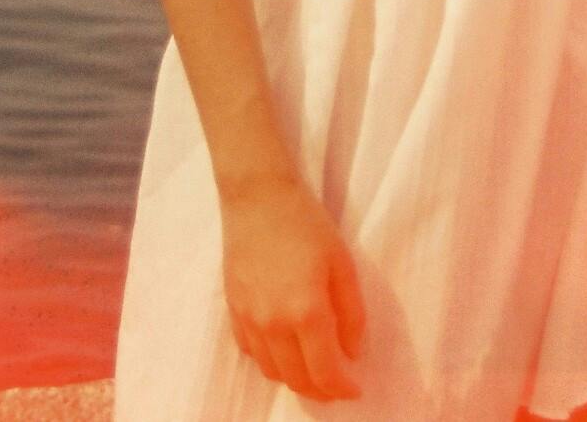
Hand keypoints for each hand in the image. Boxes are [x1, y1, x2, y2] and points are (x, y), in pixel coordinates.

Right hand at [222, 172, 367, 400]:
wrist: (258, 195)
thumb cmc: (307, 224)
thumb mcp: (342, 263)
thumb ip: (352, 313)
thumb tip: (352, 352)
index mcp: (306, 313)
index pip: (324, 373)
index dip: (342, 389)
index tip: (354, 390)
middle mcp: (274, 325)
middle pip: (297, 380)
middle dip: (320, 391)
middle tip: (336, 385)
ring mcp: (249, 319)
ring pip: (272, 371)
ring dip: (294, 378)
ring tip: (311, 367)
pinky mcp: (232, 310)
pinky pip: (251, 352)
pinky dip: (270, 360)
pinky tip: (283, 346)